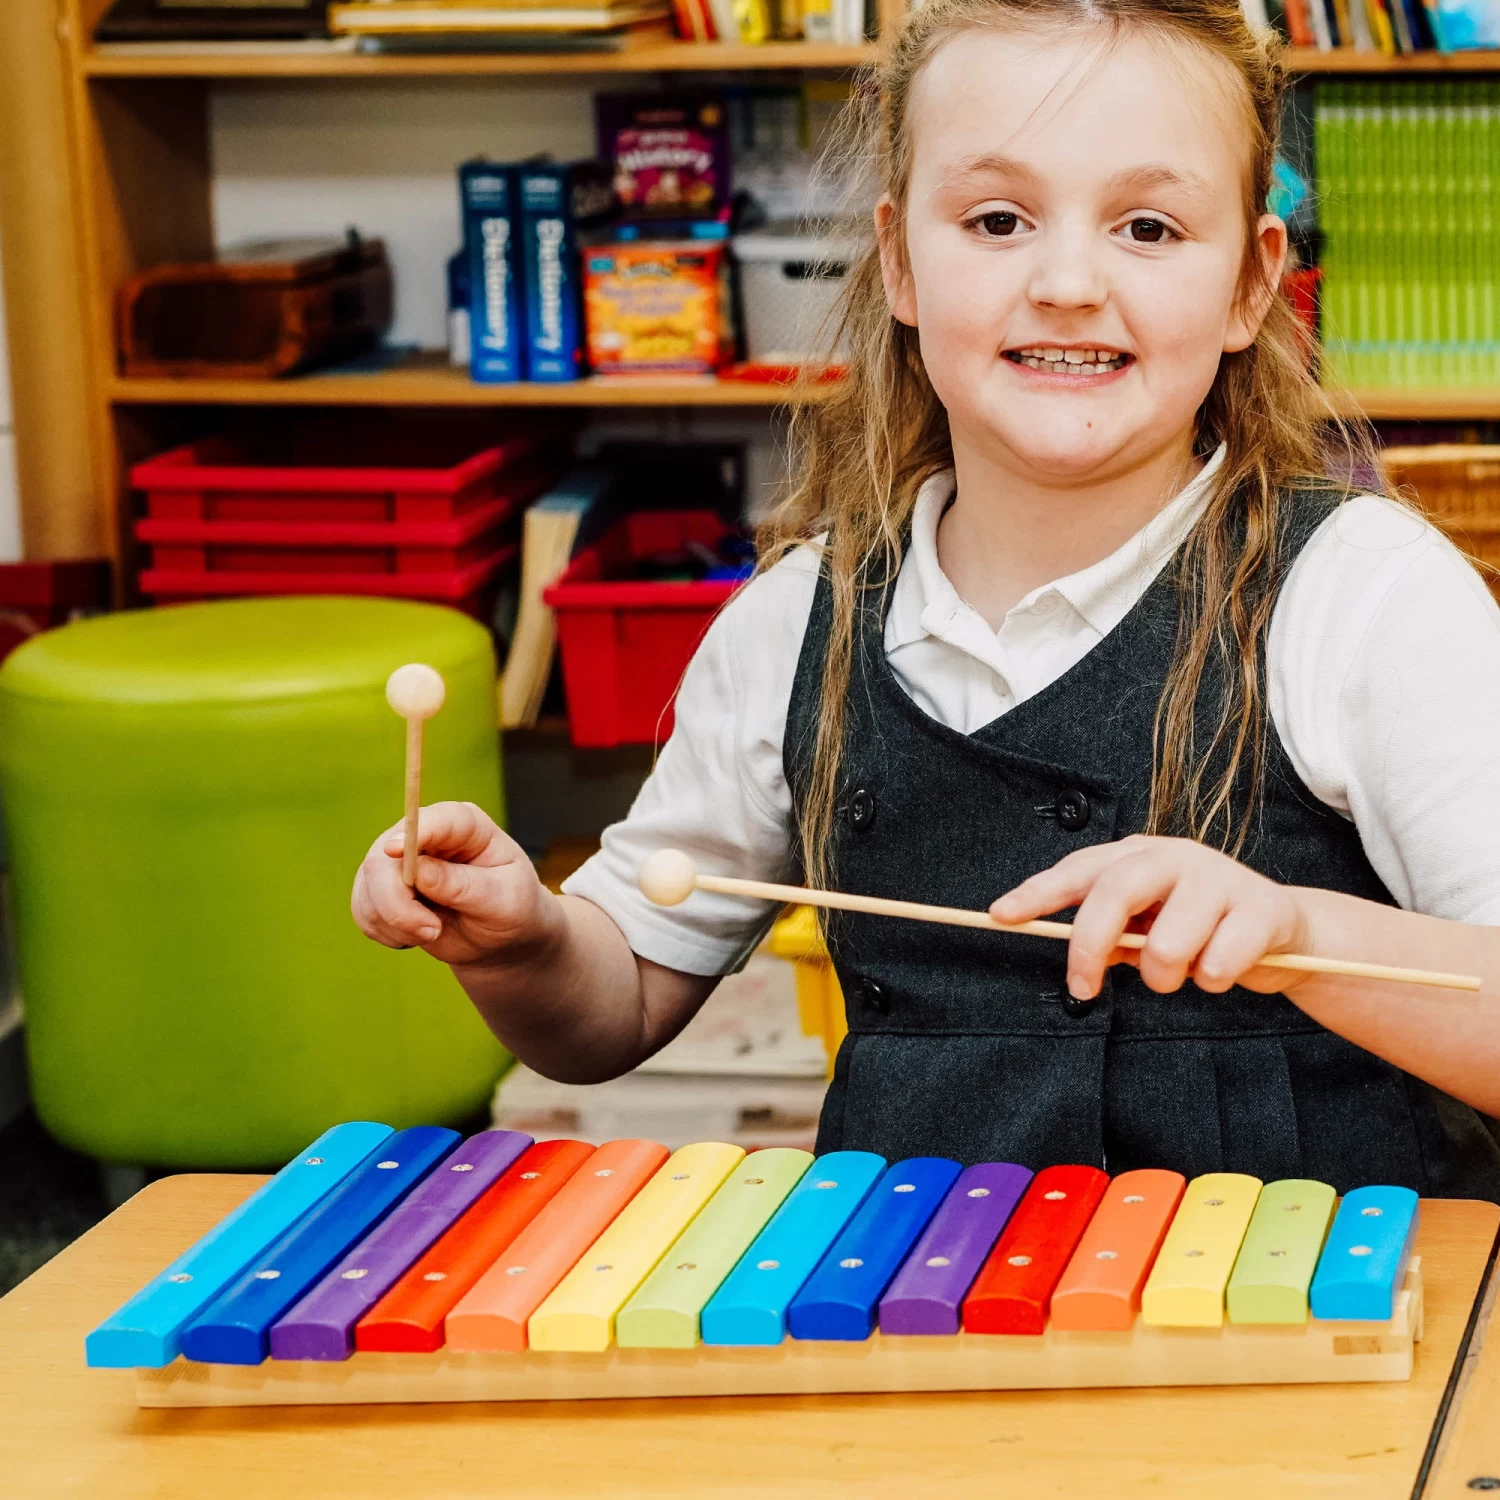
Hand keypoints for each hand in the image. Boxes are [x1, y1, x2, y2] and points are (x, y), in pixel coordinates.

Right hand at [350, 801, 558, 968]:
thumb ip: (464, 886)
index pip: (434, 820)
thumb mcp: (503, 900)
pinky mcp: (380, 888)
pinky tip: (415, 936)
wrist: (498, 936)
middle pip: (384, 858)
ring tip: (434, 933)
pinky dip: (386, 932)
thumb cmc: (511, 909)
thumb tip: (420, 872)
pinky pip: (363, 911)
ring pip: (369, 888)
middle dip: (398, 904)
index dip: (412, 833)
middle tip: (432, 932)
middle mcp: (424, 835)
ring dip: (396, 924)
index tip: (395, 851)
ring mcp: (397, 861)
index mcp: (465, 825)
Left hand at [988, 835, 1316, 1000]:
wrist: (1283, 929)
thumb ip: (1111, 933)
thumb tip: (1077, 957)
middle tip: (1082, 988)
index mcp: (1139, 855)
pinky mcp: (1260, 910)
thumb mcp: (1148, 924)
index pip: (1078, 870)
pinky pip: (1216, 966)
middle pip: (1114, 894)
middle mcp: (1175, 857)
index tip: (1001, 915)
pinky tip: (1223, 968)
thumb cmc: (1200, 926)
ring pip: (1165, 945)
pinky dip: (1211, 982)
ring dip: (1164, 978)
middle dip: (1089, 947)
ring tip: (1182, 972)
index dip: (1038, 893)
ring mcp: (1219, 879)